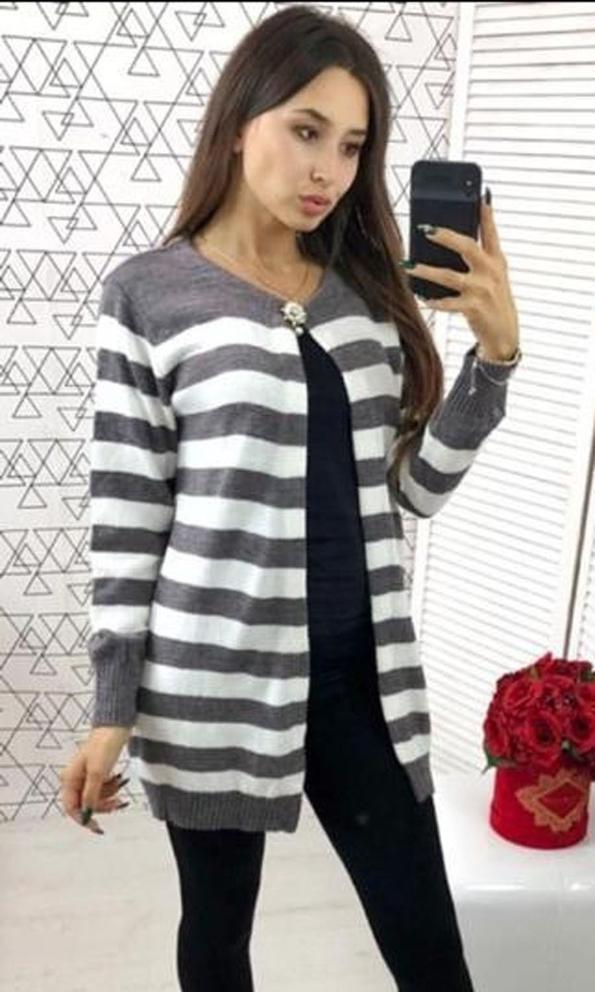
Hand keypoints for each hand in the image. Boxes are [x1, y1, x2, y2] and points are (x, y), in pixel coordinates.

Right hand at [60, 726, 131, 835]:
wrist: (116, 726)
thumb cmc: (104, 744)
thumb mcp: (98, 772)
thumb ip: (91, 794)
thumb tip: (87, 813)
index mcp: (70, 779)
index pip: (72, 808)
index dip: (84, 819)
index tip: (97, 827)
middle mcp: (75, 779)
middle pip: (85, 804)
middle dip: (102, 805)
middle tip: (118, 803)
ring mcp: (86, 776)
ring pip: (95, 798)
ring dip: (109, 796)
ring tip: (120, 785)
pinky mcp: (97, 773)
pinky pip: (102, 789)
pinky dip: (111, 788)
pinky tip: (119, 779)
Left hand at [407, 196, 519, 360]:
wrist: (504, 334)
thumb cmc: (493, 301)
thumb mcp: (493, 276)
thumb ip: (479, 257)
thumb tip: (450, 239)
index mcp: (497, 260)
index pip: (491, 232)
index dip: (486, 213)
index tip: (479, 195)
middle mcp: (491, 272)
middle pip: (467, 247)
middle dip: (446, 236)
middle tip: (426, 229)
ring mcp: (482, 290)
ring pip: (449, 276)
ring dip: (426, 270)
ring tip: (408, 265)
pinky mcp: (473, 308)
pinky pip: (448, 303)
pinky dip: (433, 300)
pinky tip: (421, 296)